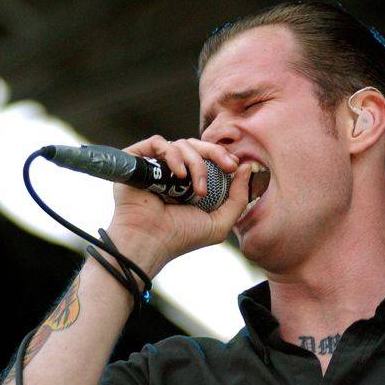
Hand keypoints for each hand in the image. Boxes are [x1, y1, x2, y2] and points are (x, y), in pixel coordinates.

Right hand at [107, 135, 252, 274]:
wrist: (150, 241)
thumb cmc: (181, 237)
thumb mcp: (220, 223)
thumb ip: (238, 198)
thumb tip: (247, 168)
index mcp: (190, 184)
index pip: (208, 158)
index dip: (222, 156)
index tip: (234, 166)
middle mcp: (172, 172)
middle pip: (197, 147)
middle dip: (216, 153)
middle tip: (229, 166)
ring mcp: (155, 165)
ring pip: (181, 144)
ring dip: (196, 164)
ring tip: (197, 190)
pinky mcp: (138, 159)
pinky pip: (159, 143)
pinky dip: (173, 155)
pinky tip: (179, 175)